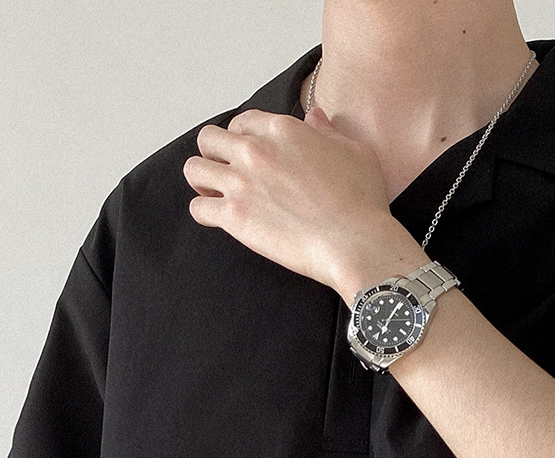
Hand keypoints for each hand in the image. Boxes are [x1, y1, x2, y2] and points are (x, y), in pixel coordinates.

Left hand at [183, 107, 424, 303]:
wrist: (354, 242)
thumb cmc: (360, 201)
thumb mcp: (354, 151)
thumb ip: (327, 132)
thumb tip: (315, 118)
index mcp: (281, 129)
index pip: (242, 122)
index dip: (242, 139)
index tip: (249, 156)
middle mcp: (255, 150)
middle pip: (209, 139)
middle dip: (215, 155)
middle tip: (227, 174)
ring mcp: (241, 182)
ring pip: (194, 168)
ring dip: (202, 181)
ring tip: (216, 195)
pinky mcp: (234, 216)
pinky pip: (198, 208)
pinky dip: (205, 212)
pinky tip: (220, 219)